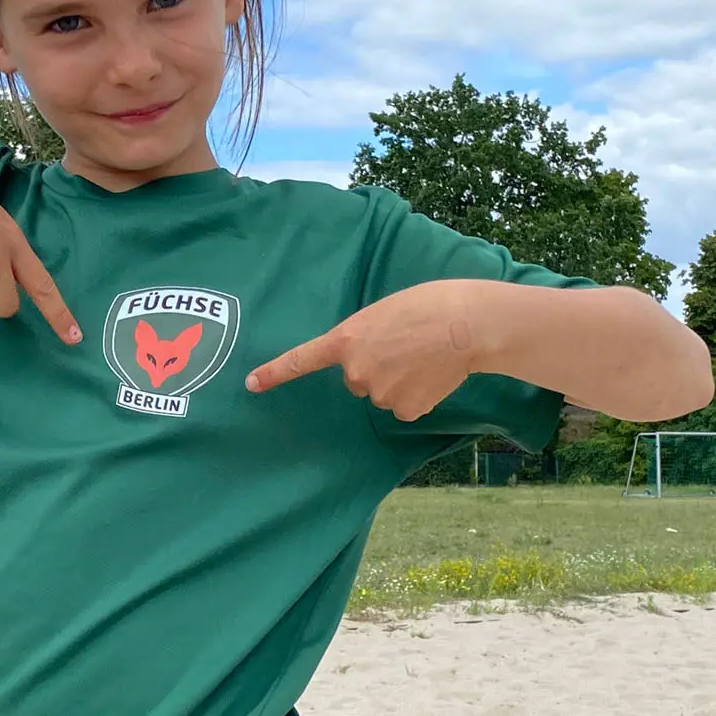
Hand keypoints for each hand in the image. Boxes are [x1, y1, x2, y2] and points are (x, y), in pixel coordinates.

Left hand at [245, 279, 484, 419]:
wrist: (465, 325)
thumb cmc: (427, 305)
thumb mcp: (381, 312)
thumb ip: (363, 337)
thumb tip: (366, 362)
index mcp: (346, 340)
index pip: (302, 360)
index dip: (274, 373)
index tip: (250, 385)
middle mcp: (355, 371)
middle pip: (357, 378)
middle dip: (375, 365)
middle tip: (404, 344)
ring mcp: (379, 394)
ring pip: (381, 393)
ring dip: (397, 379)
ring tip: (422, 355)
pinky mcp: (404, 410)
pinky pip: (403, 406)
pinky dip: (416, 394)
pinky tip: (431, 374)